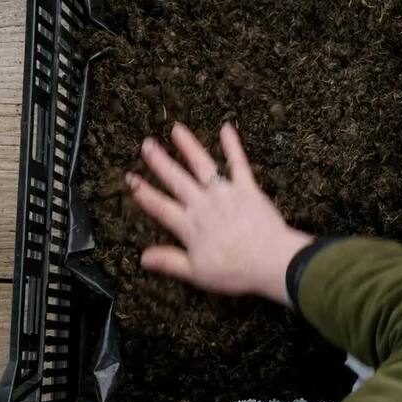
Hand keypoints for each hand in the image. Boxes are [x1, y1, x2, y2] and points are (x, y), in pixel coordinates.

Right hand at [127, 122, 312, 303]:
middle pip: (176, 180)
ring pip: (202, 166)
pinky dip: (233, 145)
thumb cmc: (236, 272)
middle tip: (147, 145)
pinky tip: (226, 128)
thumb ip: (169, 261)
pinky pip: (239, 164)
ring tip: (176, 129)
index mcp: (190, 226)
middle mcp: (203, 205)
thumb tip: (143, 257)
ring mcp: (225, 194)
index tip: (131, 179)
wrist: (271, 262)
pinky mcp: (247, 190)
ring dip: (189, 146)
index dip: (144, 193)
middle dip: (160, 162)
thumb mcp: (197, 273)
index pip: (160, 207)